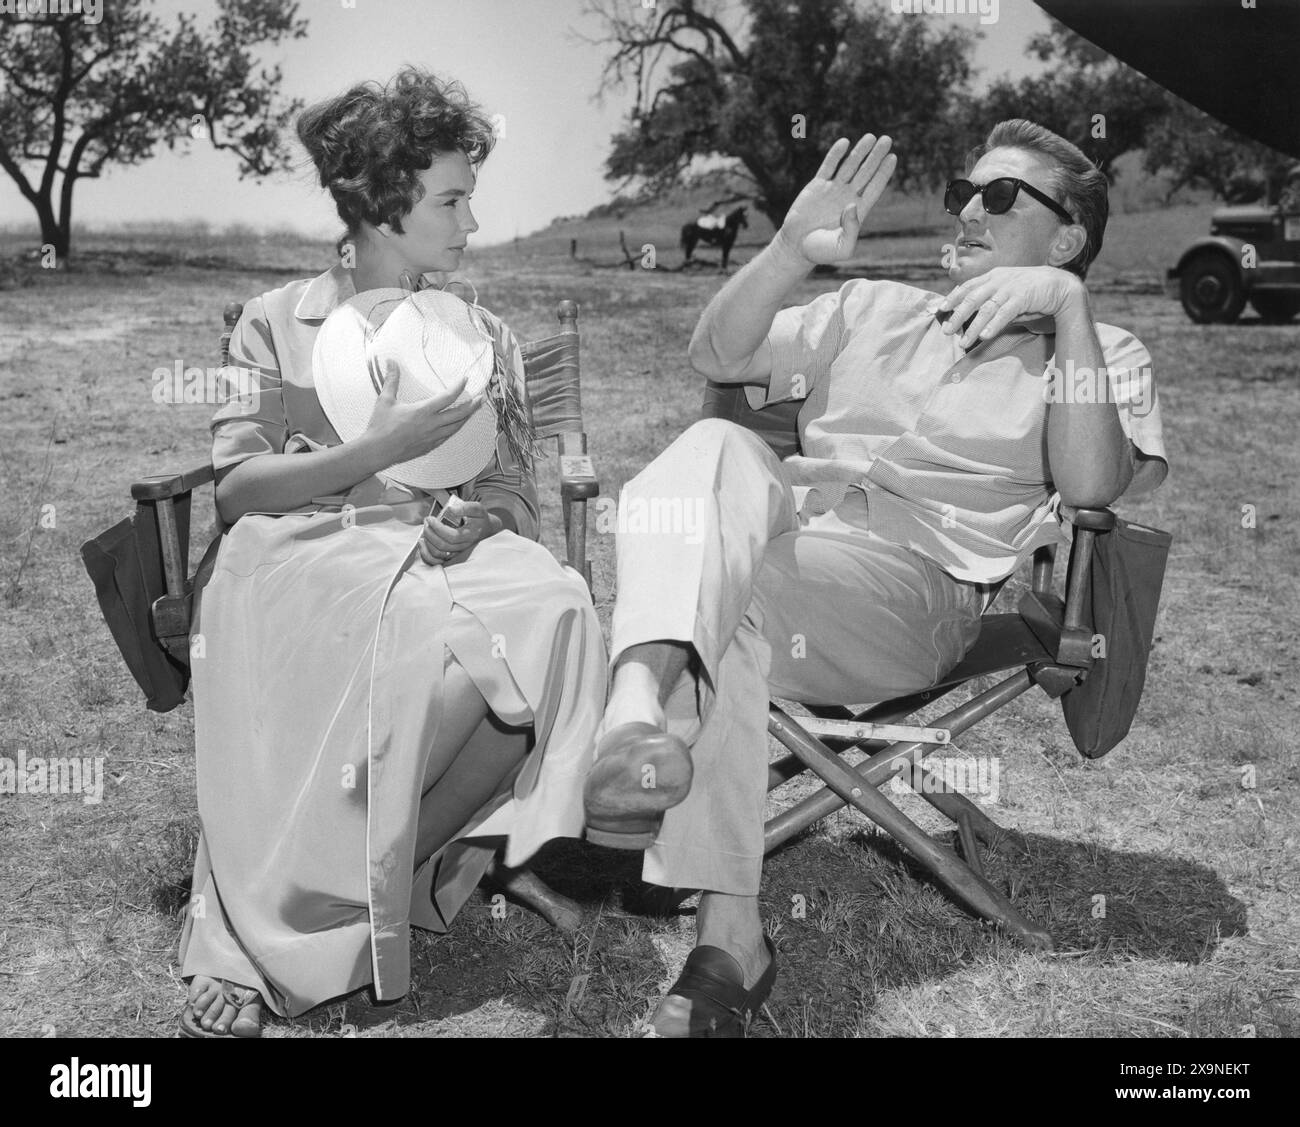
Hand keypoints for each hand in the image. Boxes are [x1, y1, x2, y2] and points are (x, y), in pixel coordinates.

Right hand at [363, 360, 483, 464]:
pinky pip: (447, 436)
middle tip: (481, 398)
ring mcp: (432, 437)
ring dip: (466, 417)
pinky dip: (455, 428)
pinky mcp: (430, 446)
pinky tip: (457, 425)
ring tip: (473, 410)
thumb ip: (392, 380)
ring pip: (456, 427)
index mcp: (422, 411)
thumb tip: (391, 362)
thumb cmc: (380, 426)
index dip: (459, 387)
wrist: (377, 451)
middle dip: (472, 405)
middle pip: (459, 414)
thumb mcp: (385, 400)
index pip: (447, 397)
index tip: (465, 379)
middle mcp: (431, 425)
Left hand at [418, 500, 501, 565]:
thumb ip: (466, 507)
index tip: (430, 518)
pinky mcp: (452, 557)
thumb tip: (451, 509)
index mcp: (470, 536)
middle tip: (426, 522)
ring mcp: (457, 554)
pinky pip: (437, 561)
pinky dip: (426, 555)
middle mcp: (464, 547)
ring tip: (424, 531)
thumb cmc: (480, 520)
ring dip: (427, 543)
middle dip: (430, 533)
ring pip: (438, 554)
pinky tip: (422, 544)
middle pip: (443, 546)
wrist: (487, 531)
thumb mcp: (478, 509)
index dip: (438, 528)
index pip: (451, 536)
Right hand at [776, 134, 896, 265]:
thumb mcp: (842, 247)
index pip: (875, 187)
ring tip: (871, 137)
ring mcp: (833, 189)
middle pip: (866, 172)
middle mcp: (848, 197)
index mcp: (858, 210)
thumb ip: (851, 230)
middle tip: (887, 139)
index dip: (884, 172)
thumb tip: (852, 204)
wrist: (796, 247)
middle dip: (876, 156)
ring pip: (850, 166)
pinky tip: (845, 142)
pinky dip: (836, 154)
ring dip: (860, 151)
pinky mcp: (817, 186)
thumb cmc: (821, 251)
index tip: (892, 157)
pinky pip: (829, 166)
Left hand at [939, 266, 1085, 348]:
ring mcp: (1011, 287)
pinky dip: (994, 325)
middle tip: (946, 331)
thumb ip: (990, 303)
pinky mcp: (1024, 296)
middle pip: (972, 298)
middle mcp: (999, 280)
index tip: (941, 310)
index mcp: (993, 276)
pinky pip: (1005, 312)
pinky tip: (984, 336)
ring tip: (963, 342)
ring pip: (986, 308)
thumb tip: (970, 319)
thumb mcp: (1005, 295)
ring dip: (973, 327)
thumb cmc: (1030, 293)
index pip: (967, 286)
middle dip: (957, 315)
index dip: (953, 297)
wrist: (1060, 286)